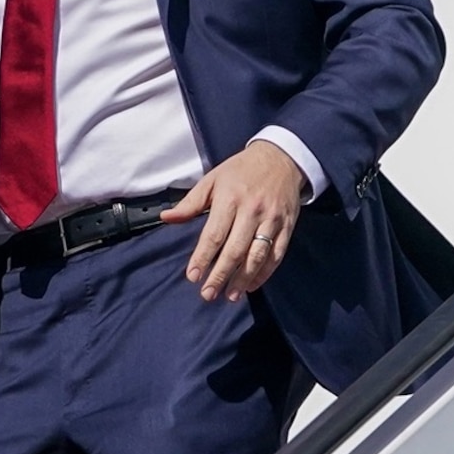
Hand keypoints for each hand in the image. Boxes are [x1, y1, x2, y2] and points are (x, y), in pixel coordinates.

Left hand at [164, 138, 307, 302]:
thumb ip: (190, 203)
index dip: (203, 258)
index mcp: (230, 199)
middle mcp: (252, 211)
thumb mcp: (212, 180)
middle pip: (235, 250)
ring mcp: (272, 220)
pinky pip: (277, 254)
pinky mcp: (287, 226)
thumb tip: (166, 218)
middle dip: (220, 275)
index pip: (214, 235)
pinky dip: (265, 273)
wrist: (282, 158)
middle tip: (208, 294)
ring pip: (257, 256)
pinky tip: (252, 285)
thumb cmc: (241, 170)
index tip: (193, 276)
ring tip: (230, 296)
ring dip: (243, 279)